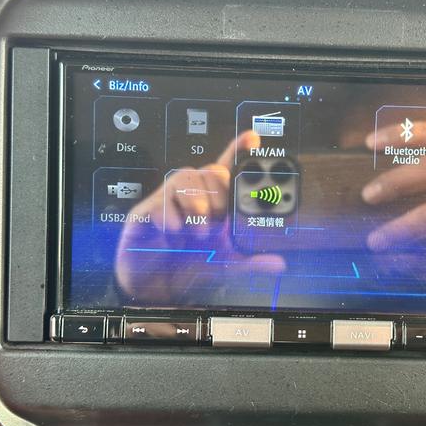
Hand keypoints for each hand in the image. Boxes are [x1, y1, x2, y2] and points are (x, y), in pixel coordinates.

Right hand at [115, 130, 284, 304]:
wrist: (156, 286)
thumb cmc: (191, 265)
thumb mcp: (226, 265)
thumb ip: (251, 261)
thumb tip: (280, 264)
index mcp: (214, 201)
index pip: (227, 169)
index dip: (239, 150)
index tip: (253, 138)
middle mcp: (193, 193)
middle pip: (212, 171)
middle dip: (220, 196)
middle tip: (216, 224)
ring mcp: (169, 199)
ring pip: (186, 176)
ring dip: (197, 204)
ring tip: (197, 232)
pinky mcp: (145, 211)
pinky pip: (160, 201)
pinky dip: (171, 219)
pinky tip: (174, 234)